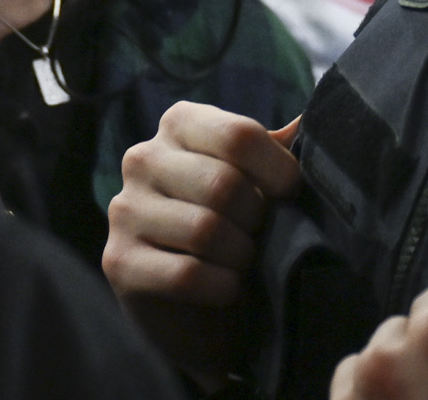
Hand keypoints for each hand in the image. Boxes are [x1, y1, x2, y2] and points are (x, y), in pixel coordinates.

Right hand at [105, 106, 302, 380]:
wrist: (195, 307)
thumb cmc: (233, 229)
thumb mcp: (256, 183)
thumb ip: (276, 151)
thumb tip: (308, 120)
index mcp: (179, 124)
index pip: (239, 135)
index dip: (279, 172)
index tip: (290, 196)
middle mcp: (142, 158)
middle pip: (223, 184)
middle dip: (258, 221)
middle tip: (260, 237)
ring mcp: (125, 209)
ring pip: (204, 231)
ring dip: (241, 257)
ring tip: (243, 263)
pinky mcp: (119, 262)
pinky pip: (187, 274)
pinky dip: (222, 287)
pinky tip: (227, 288)